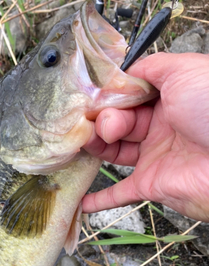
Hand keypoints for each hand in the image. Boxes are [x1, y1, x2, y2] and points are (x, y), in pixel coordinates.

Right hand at [82, 52, 208, 221]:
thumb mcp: (184, 70)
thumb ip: (150, 66)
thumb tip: (122, 72)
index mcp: (169, 99)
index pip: (128, 96)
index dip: (109, 96)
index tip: (94, 97)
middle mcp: (161, 127)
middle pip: (117, 122)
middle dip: (103, 119)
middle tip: (105, 123)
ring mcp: (155, 157)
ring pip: (114, 151)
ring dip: (95, 146)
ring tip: (84, 142)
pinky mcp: (151, 185)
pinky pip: (120, 193)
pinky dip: (100, 198)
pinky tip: (82, 198)